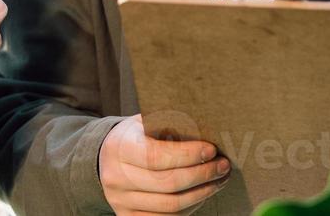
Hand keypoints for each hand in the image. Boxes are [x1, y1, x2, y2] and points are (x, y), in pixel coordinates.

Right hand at [99, 114, 230, 214]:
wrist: (106, 158)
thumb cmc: (135, 136)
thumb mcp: (145, 122)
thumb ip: (168, 123)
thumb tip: (205, 128)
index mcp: (120, 148)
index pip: (156, 156)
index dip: (188, 155)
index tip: (211, 150)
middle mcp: (116, 177)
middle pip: (167, 184)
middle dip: (201, 175)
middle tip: (223, 166)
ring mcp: (121, 202)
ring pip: (170, 206)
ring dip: (201, 194)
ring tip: (218, 180)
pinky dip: (190, 208)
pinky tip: (202, 194)